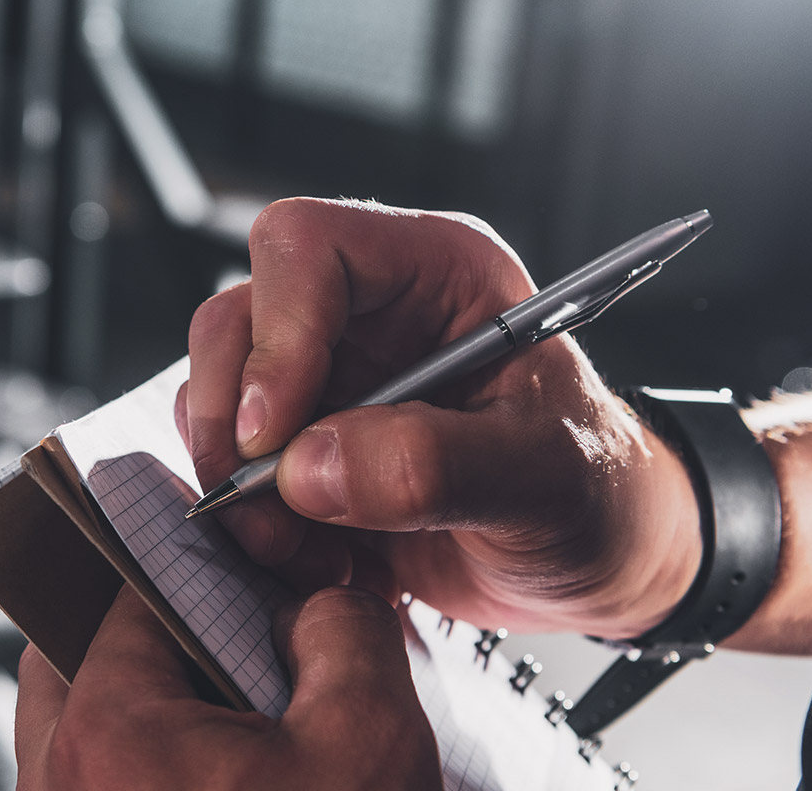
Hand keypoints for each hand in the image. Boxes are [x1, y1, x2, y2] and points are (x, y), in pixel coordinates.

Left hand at [15, 585, 439, 790]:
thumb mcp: (367, 744)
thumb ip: (343, 635)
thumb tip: (318, 608)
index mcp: (105, 729)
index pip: (129, 594)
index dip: (196, 569)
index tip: (233, 567)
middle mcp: (55, 783)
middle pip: (75, 658)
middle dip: (146, 635)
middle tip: (220, 639)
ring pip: (78, 729)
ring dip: (145, 706)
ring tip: (236, 719)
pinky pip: (96, 790)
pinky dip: (147, 770)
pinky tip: (225, 784)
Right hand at [180, 198, 703, 638]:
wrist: (594, 564)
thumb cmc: (596, 494)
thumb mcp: (543, 479)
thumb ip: (434, 466)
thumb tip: (306, 467)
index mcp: (434, 271)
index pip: (307, 248)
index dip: (276, 335)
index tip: (274, 436)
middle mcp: (363, 312)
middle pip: (234, 323)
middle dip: (236, 429)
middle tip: (271, 519)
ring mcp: (323, 378)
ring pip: (216, 399)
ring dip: (243, 493)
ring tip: (319, 556)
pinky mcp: (300, 444)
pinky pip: (229, 469)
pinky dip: (255, 528)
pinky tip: (324, 563)